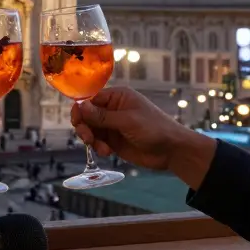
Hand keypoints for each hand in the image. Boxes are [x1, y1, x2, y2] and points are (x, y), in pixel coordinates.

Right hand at [71, 86, 195, 172]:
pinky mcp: (113, 141)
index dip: (81, 109)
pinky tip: (107, 153)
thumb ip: (102, 116)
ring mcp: (112, 126)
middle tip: (88, 139)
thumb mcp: (127, 121)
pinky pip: (97, 142)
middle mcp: (112, 109)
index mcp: (117, 97)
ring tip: (102, 149)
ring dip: (91, 140)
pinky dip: (98, 148)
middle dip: (84, 127)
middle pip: (87, 115)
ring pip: (90, 130)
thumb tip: (80, 105)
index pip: (90, 99)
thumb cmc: (153, 128)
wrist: (171, 150)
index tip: (78, 122)